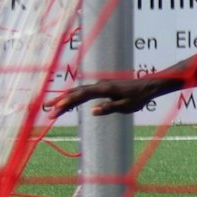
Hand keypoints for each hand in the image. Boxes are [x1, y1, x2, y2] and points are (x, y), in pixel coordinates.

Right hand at [48, 78, 168, 118]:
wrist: (148, 86)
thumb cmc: (139, 97)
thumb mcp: (126, 106)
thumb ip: (109, 108)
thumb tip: (92, 111)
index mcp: (104, 89)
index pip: (82, 95)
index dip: (69, 101)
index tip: (58, 107)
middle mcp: (99, 85)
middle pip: (76, 93)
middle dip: (61, 101)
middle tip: (48, 110)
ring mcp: (100, 86)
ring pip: (79, 92)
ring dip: (66, 99)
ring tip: (53, 107)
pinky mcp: (102, 88)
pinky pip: (85, 92)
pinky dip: (74, 97)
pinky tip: (68, 103)